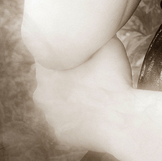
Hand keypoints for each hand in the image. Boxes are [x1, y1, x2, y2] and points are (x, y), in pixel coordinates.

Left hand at [33, 36, 132, 151]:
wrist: (121, 119)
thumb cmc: (113, 79)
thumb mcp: (108, 44)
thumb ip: (92, 36)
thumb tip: (93, 26)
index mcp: (46, 69)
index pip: (46, 54)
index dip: (61, 50)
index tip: (74, 50)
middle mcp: (41, 93)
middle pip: (49, 78)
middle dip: (63, 73)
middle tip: (86, 71)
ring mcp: (49, 117)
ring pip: (56, 100)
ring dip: (68, 96)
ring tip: (91, 92)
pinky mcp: (60, 134)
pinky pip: (66, 120)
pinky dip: (76, 115)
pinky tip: (92, 110)